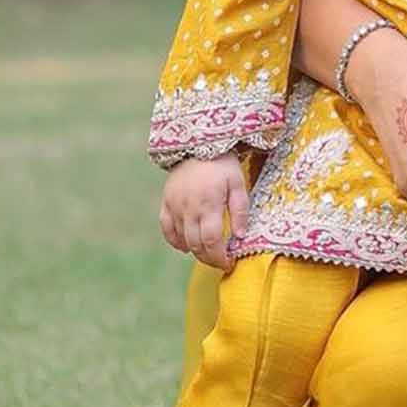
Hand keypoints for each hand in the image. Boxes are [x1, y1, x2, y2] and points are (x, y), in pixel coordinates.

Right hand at [159, 153, 248, 270]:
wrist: (197, 143)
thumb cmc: (222, 163)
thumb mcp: (238, 183)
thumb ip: (240, 210)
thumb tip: (240, 237)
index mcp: (208, 204)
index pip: (212, 241)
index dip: (220, 257)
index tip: (229, 263)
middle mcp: (188, 208)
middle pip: (196, 244)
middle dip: (209, 258)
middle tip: (221, 261)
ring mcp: (174, 206)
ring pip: (181, 240)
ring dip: (195, 250)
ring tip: (209, 251)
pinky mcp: (166, 202)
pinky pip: (166, 229)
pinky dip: (176, 241)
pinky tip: (187, 245)